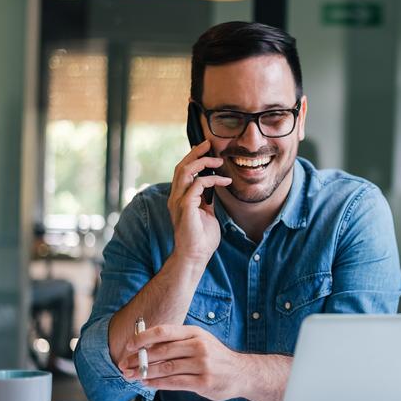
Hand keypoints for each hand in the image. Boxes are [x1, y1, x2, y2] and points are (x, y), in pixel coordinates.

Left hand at [119, 324, 245, 400]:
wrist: (241, 372)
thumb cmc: (216, 357)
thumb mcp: (199, 341)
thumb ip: (177, 342)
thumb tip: (147, 346)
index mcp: (195, 333)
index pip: (164, 331)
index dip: (143, 338)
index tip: (129, 345)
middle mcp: (199, 346)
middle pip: (162, 351)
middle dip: (139, 359)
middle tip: (125, 364)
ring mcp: (202, 364)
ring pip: (166, 368)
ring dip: (145, 373)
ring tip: (132, 376)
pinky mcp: (203, 382)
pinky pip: (174, 383)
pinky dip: (158, 384)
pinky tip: (148, 383)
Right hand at [168, 140, 231, 263]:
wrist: (195, 256)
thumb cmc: (201, 238)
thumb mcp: (206, 214)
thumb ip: (206, 200)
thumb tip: (213, 189)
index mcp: (179, 198)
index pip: (182, 171)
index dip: (192, 158)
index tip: (206, 150)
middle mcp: (175, 197)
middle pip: (181, 166)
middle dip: (195, 153)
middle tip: (209, 144)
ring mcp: (178, 201)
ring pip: (185, 171)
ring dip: (202, 162)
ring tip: (217, 160)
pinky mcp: (185, 207)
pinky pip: (197, 184)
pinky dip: (211, 179)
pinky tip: (224, 181)